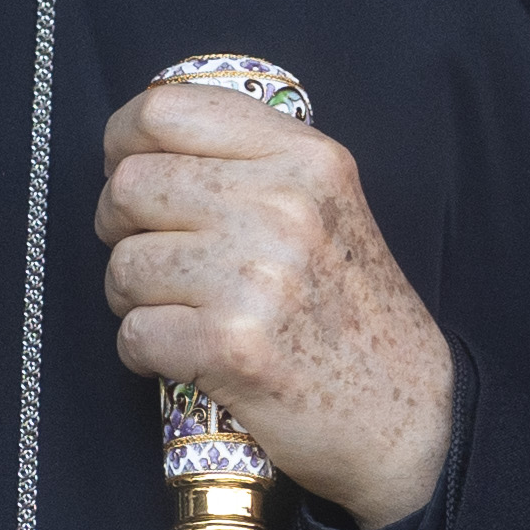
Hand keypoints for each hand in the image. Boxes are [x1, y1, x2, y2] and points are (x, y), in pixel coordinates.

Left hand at [97, 82, 453, 526]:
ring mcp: (257, 277)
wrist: (409, 419)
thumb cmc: (355, 315)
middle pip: (130, 185)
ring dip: (133, 298)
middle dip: (120, 227)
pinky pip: (133, 333)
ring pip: (124, 263)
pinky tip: (185, 356)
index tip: (128, 170)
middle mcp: (284, 206)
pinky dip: (144, 354)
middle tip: (153, 258)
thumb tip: (142, 146)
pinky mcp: (232, 346)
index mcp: (306, 160)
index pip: (167, 109)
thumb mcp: (329, 207)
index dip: (125, 140)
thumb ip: (254, 164)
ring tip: (180, 313)